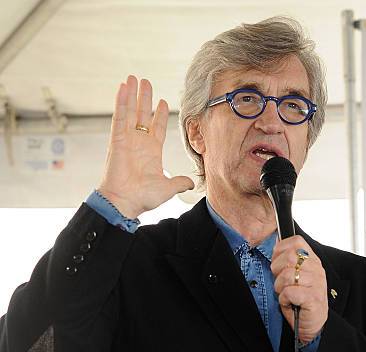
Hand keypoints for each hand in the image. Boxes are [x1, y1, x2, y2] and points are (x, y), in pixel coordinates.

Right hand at [98, 75, 193, 218]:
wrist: (125, 203)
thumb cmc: (143, 198)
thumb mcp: (167, 188)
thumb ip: (179, 183)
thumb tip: (191, 183)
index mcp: (151, 152)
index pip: (156, 127)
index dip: (159, 114)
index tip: (162, 101)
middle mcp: (139, 143)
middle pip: (142, 115)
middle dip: (145, 98)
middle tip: (145, 81)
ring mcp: (128, 140)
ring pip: (130, 111)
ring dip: (132, 94)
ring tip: (133, 78)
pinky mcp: (117, 140)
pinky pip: (119, 117)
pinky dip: (121, 102)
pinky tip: (123, 87)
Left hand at [271, 236, 327, 342]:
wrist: (312, 324)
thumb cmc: (300, 300)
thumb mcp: (293, 277)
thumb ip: (287, 261)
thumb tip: (275, 244)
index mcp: (312, 260)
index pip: (295, 242)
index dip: (280, 252)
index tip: (278, 265)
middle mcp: (317, 269)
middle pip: (289, 257)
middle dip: (277, 272)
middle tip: (281, 284)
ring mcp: (317, 283)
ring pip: (288, 275)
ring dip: (280, 288)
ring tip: (286, 295)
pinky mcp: (313, 298)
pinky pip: (289, 292)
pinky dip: (284, 299)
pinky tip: (290, 303)